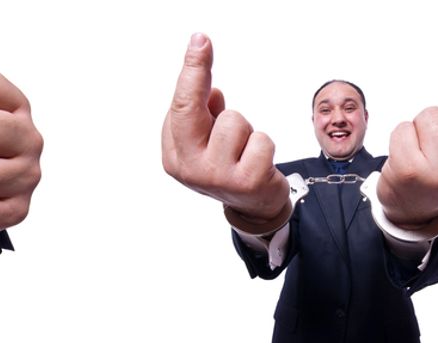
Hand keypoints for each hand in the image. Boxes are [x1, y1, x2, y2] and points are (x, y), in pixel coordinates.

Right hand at [160, 33, 290, 225]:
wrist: (253, 206)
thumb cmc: (229, 163)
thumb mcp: (208, 138)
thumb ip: (204, 114)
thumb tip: (211, 91)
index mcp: (174, 154)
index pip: (179, 105)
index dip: (190, 71)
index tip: (199, 41)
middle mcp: (188, 166)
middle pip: (194, 109)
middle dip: (199, 76)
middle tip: (202, 45)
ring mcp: (215, 176)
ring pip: (234, 121)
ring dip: (245, 128)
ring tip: (244, 147)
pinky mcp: (246, 182)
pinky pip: (261, 141)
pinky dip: (263, 144)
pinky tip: (258, 160)